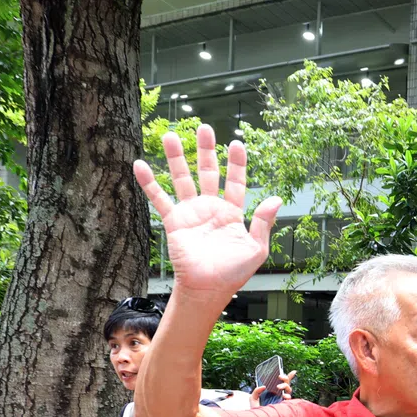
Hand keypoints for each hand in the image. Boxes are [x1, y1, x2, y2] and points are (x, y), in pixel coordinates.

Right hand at [133, 125, 282, 300]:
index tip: (237, 143)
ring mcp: (191, 213)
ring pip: (182, 179)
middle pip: (207, 172)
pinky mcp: (174, 222)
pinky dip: (149, 183)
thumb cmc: (234, 272)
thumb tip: (276, 198)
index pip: (234, 182)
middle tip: (205, 128)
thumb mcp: (256, 248)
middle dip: (206, 151)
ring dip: (176, 158)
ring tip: (171, 135)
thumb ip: (264, 222)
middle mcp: (211, 208)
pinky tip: (140, 165)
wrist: (208, 289)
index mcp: (232, 213)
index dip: (236, 164)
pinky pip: (160, 199)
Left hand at [248, 369, 295, 407]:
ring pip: (289, 390)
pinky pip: (289, 400)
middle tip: (279, 376)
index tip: (293, 371)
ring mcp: (282, 400)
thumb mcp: (253, 398)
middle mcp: (280, 395)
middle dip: (285, 378)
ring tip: (278, 387)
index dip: (288, 377)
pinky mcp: (284, 406)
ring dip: (285, 386)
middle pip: (287, 384)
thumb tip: (264, 386)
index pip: (283, 383)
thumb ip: (256, 390)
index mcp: (274, 392)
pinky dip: (288, 397)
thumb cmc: (256, 410)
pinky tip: (285, 396)